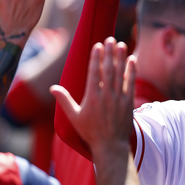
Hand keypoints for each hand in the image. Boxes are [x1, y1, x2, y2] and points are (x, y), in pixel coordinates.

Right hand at [50, 37, 135, 154]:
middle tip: (110, 38)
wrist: (110, 145)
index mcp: (92, 97)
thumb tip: (52, 88)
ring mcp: (119, 98)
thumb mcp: (74, 117)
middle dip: (109, 53)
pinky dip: (131, 71)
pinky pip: (131, 83)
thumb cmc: (90, 131)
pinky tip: (132, 59)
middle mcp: (106, 95)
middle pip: (108, 69)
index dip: (96, 58)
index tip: (97, 45)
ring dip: (121, 58)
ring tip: (121, 44)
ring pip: (120, 74)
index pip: (94, 72)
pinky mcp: (129, 102)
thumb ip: (64, 100)